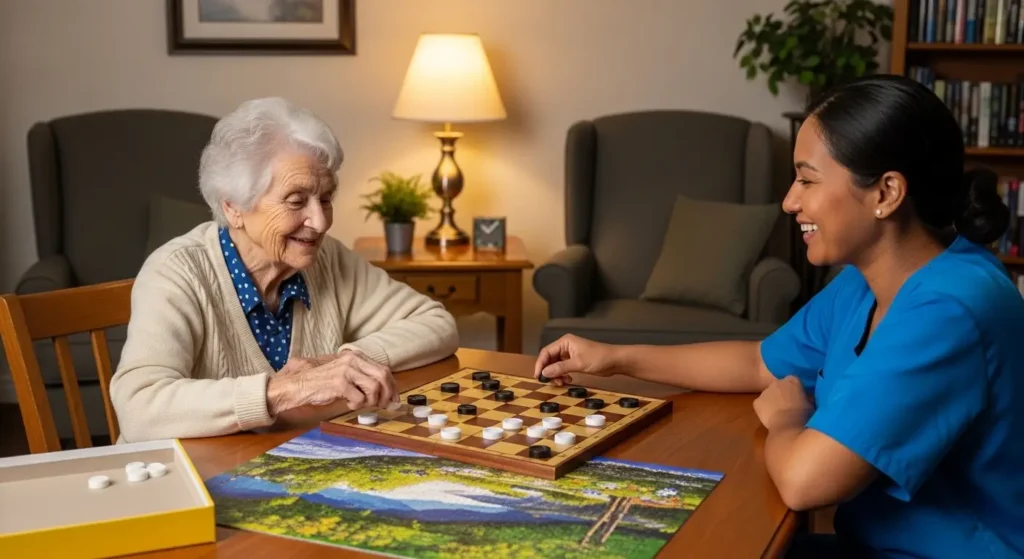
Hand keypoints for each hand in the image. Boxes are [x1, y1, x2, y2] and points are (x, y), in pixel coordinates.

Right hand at [267, 350, 397, 414]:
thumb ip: (364, 378)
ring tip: (360, 403)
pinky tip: (348, 404)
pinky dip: (357, 405)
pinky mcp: (340, 383)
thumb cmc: (324, 383)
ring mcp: (346, 371)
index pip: (384, 369)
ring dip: (371, 401)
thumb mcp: (346, 374)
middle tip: (383, 405)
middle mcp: (353, 360)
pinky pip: (359, 399)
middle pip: (383, 377)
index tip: (394, 399)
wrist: (300, 385)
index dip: (393, 386)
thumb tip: (386, 393)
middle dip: (387, 394)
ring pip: (374, 388)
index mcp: (356, 356)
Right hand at [534, 334, 616, 385]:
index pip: (546, 352)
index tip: (538, 376)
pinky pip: (563, 368)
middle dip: (549, 371)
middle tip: (550, 382)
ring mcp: (570, 354)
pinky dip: (562, 375)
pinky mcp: (575, 361)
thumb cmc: (599, 358)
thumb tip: (544, 373)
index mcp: (565, 342)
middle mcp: (566, 346)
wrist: (615, 361)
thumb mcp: (578, 364)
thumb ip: (560, 368)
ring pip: (556, 365)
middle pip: (550, 359)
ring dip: (556, 374)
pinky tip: (567, 380)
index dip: (540, 364)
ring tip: (561, 382)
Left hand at [753, 376, 812, 430]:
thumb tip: (806, 398)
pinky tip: (770, 418)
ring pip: (769, 395)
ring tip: (779, 413)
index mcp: (793, 380)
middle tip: (788, 406)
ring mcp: (765, 391)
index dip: (795, 390)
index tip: (798, 399)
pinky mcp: (757, 402)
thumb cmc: (804, 415)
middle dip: (782, 394)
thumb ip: (806, 397)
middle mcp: (777, 382)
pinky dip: (764, 409)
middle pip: (779, 386)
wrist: (789, 426)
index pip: (793, 381)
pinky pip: (760, 404)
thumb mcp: (811, 403)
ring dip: (773, 401)